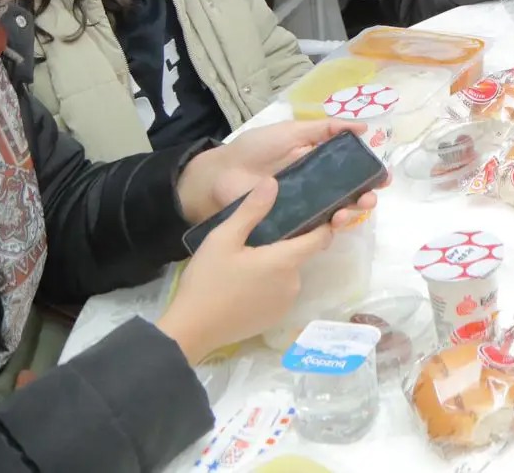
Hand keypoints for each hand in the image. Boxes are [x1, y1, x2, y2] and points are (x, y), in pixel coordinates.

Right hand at [156, 179, 334, 363]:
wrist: (191, 331)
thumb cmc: (207, 281)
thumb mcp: (223, 239)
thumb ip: (251, 211)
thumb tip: (273, 182)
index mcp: (285, 261)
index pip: (319, 238)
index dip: (322, 225)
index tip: (315, 212)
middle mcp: (293, 283)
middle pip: (299, 255)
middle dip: (284, 245)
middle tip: (254, 240)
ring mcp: (285, 304)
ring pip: (287, 275)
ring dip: (274, 267)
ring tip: (245, 263)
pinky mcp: (274, 319)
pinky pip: (279, 294)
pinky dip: (268, 286)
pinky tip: (243, 286)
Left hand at [176, 119, 383, 224]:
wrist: (221, 174)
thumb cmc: (256, 149)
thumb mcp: (293, 131)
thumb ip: (325, 129)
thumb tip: (363, 127)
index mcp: (320, 164)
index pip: (352, 171)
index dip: (370, 174)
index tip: (383, 177)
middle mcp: (316, 189)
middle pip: (349, 196)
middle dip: (365, 198)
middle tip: (369, 198)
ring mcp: (304, 209)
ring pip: (335, 215)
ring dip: (349, 214)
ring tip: (349, 211)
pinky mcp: (289, 227)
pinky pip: (312, 232)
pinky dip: (327, 231)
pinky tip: (333, 224)